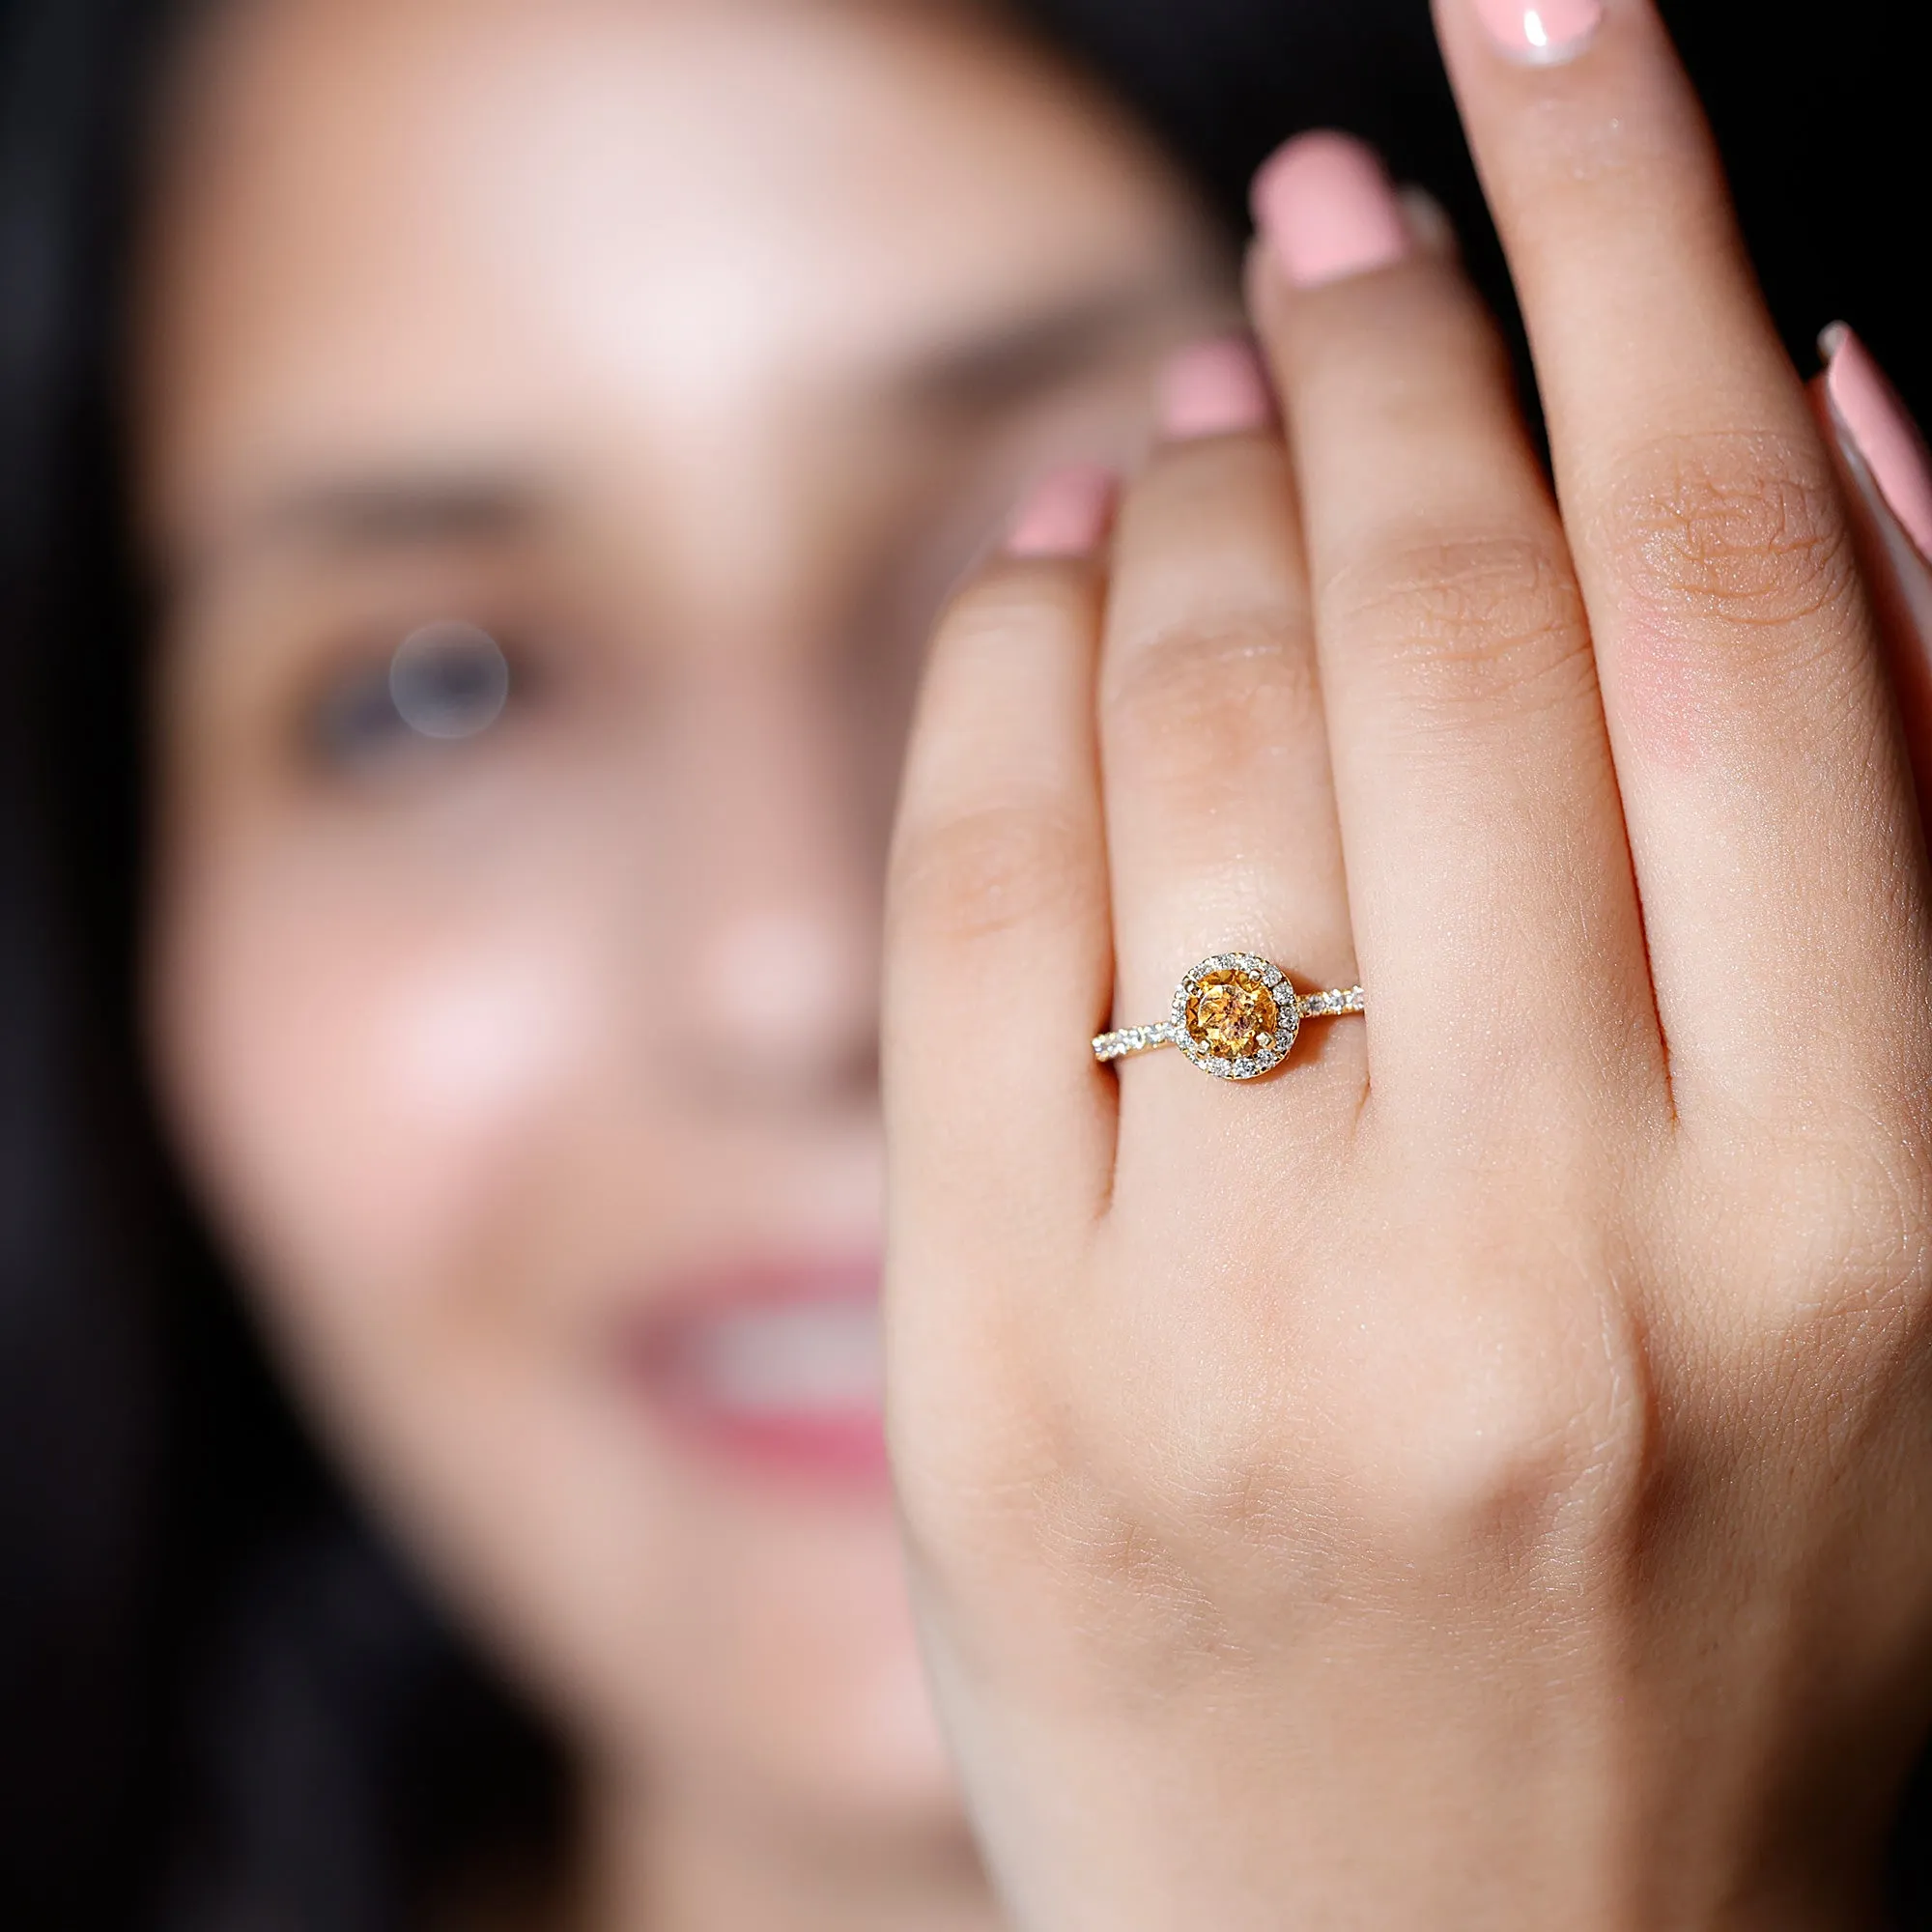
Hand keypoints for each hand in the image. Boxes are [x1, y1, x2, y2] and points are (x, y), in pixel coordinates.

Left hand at [883, 1, 1931, 1925]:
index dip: (1647, 246)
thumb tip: (1835, 407)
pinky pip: (980, 917)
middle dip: (1394, 340)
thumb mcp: (1899, 1273)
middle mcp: (1559, 1242)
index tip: (1557, 33)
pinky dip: (999, 675)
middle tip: (1345, 216)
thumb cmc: (1713, 1632)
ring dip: (1194, 487)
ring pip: (1201, 732)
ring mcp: (1254, 1320)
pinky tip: (1040, 567)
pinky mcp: (1006, 1382)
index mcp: (1851, 1205)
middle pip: (1454, 622)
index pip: (1739, 596)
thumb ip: (1880, 835)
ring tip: (1210, 382)